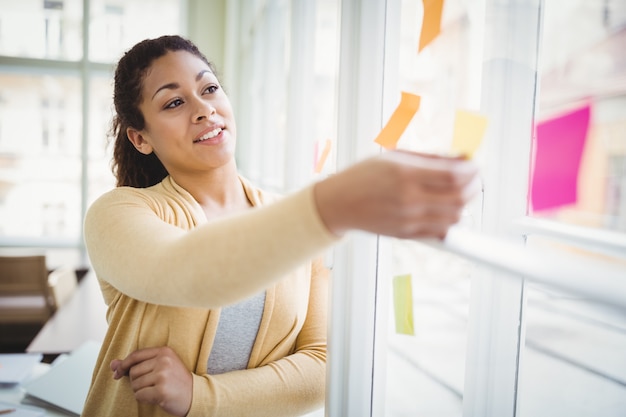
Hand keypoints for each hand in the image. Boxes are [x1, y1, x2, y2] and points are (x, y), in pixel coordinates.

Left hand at [111, 346, 191, 416]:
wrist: (195, 395)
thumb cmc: (175, 380)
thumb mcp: (160, 366)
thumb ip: (136, 363)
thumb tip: (112, 364)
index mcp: (164, 351)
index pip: (135, 355)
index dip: (123, 365)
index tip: (117, 373)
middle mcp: (163, 361)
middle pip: (133, 371)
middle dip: (136, 381)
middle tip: (150, 385)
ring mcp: (163, 375)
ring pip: (135, 384)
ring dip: (140, 391)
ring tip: (154, 390)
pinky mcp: (161, 390)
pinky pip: (139, 395)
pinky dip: (143, 398)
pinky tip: (155, 397)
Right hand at [314, 150, 479, 238]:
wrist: (338, 203)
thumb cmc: (364, 175)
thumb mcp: (395, 156)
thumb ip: (430, 158)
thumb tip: (463, 158)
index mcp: (405, 174)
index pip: (454, 175)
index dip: (472, 170)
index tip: (475, 166)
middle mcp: (408, 198)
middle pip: (459, 197)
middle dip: (474, 187)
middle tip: (473, 179)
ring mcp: (408, 219)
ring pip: (454, 217)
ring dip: (463, 205)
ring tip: (460, 194)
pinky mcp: (406, 234)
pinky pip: (440, 232)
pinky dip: (450, 221)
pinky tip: (445, 210)